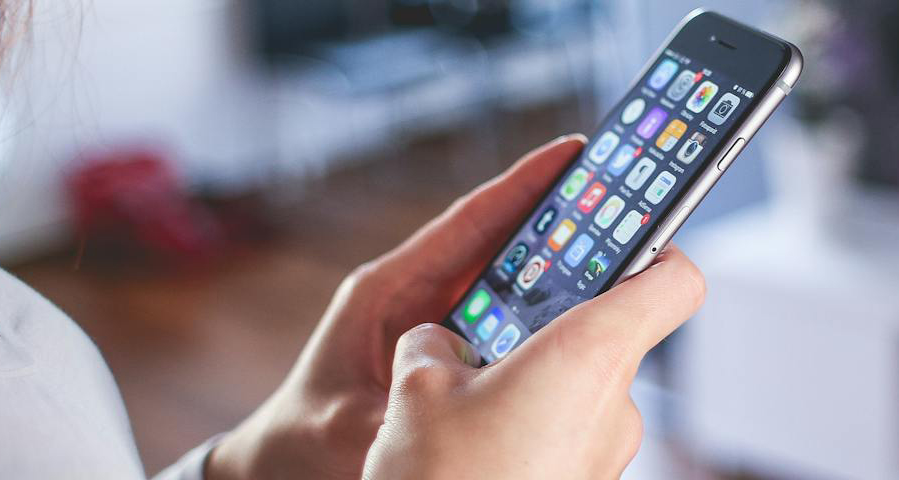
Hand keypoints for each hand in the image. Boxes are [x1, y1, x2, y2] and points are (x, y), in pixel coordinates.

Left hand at [205, 134, 599, 478]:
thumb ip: (399, 411)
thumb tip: (450, 405)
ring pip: (507, 285)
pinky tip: (581, 323)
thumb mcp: (347, 424)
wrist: (282, 466)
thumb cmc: (301, 439)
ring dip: (555, 272)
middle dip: (555, 224)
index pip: (466, 224)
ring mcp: (433, 325)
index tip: (571, 154)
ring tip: (617, 257)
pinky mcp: (447, 355)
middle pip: (498, 246)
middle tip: (616, 202)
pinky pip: (504, 327)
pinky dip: (541, 320)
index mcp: (387, 291)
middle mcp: (415, 297)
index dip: (520, 186)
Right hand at [362, 247, 705, 478]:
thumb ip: (436, 343)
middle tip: (501, 318)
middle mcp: (617, 405)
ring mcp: (608, 455)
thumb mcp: (417, 390)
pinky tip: (479, 439)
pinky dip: (534, 425)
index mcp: (590, 355)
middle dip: (556, 324)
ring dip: (537, 381)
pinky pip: (569, 435)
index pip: (675, 280)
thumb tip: (441, 342)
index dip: (656, 248)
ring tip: (470, 393)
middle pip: (614, 333)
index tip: (623, 235)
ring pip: (584, 390)